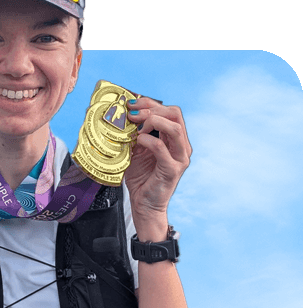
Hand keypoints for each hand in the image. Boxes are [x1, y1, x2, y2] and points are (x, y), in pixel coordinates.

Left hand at [124, 97, 191, 220]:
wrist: (144, 204)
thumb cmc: (141, 178)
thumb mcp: (138, 150)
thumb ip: (137, 134)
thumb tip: (125, 115)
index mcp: (176, 140)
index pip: (170, 112)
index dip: (151, 103)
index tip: (132, 103)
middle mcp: (182, 147)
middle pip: (175, 114)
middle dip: (152, 109)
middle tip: (132, 113)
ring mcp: (180, 158)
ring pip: (174, 128)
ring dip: (153, 121)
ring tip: (136, 126)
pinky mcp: (172, 170)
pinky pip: (160, 147)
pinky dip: (147, 140)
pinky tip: (137, 141)